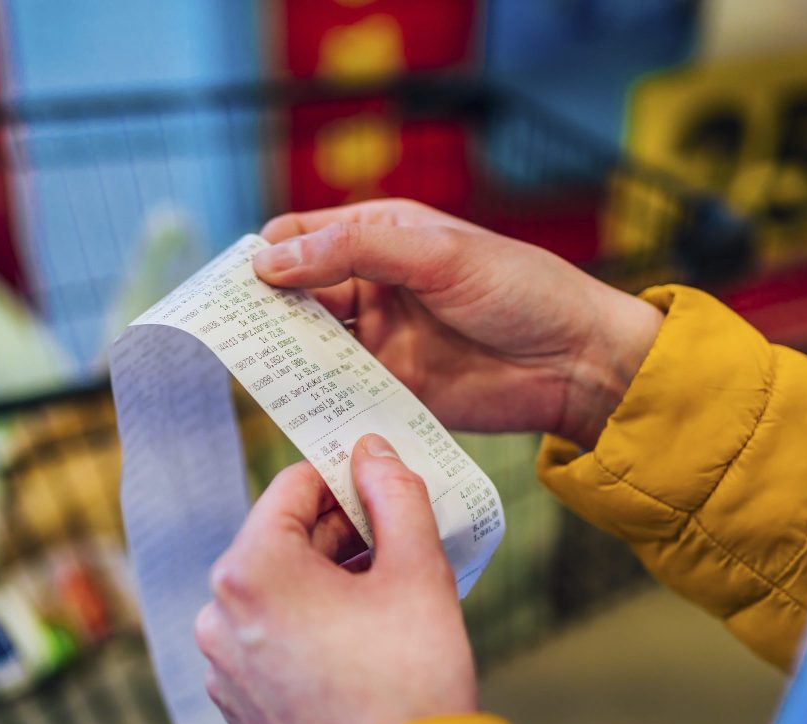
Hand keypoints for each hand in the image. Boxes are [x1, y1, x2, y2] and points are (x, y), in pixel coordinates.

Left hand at [196, 434, 475, 723]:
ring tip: (386, 605)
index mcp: (251, 569)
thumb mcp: (418, 572)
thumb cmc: (410, 685)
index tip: (385, 488)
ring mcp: (222, 670)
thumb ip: (396, 495)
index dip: (345, 479)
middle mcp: (219, 616)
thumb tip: (374, 452)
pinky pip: (270, 648)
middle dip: (339, 537)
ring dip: (325, 588)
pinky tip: (360, 655)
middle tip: (398, 547)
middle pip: (280, 542)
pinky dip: (309, 636)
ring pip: (274, 597)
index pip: (292, 486)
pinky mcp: (238, 713)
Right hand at [255, 199, 662, 448]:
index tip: (233, 284)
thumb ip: (353, 251)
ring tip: (253, 368)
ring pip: (309, 346)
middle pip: (294, 295)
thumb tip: (269, 260)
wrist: (578, 362)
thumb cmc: (520, 290)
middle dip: (262, 310)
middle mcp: (372, 286)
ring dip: (283, 355)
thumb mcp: (436, 254)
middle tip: (229, 333)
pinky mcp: (391, 390)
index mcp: (381, 236)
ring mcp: (379, 341)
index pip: (300, 237)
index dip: (264, 256)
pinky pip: (339, 392)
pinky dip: (314, 397)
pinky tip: (294, 403)